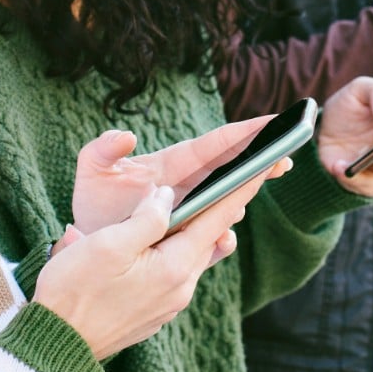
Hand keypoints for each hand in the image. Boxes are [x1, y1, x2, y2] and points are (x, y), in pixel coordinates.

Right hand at [35, 175, 266, 358]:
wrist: (58, 342)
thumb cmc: (77, 291)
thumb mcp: (110, 244)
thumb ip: (147, 217)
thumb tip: (168, 195)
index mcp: (175, 266)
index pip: (219, 217)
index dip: (242, 187)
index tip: (265, 165)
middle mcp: (181, 286)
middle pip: (210, 235)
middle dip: (222, 205)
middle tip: (236, 175)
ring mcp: (169, 301)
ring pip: (191, 252)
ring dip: (195, 226)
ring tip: (194, 201)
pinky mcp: (154, 309)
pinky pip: (174, 269)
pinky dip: (175, 246)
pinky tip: (158, 237)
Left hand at [69, 120, 284, 233]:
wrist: (86, 249)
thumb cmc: (92, 206)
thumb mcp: (90, 172)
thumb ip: (102, 149)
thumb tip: (126, 137)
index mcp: (172, 164)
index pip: (213, 145)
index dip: (242, 133)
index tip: (270, 122)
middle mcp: (187, 186)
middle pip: (230, 169)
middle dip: (259, 159)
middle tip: (286, 155)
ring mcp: (190, 213)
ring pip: (227, 200)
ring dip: (248, 192)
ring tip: (268, 180)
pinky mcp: (187, 239)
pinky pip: (213, 235)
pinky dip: (224, 235)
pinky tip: (227, 238)